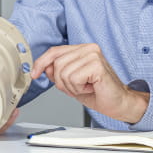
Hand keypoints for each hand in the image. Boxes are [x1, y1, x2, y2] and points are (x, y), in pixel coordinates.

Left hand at [29, 43, 148, 123]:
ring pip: (63, 72)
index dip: (41, 63)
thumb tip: (43, 67)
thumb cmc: (97, 93)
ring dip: (71, 86)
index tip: (34, 74)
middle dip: (61, 82)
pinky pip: (73, 78)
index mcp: (82, 49)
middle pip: (57, 64)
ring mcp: (93, 55)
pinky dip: (79, 88)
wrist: (119, 104)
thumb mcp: (70, 82)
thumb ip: (57, 72)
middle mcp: (88, 48)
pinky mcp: (97, 65)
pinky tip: (91, 87)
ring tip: (86, 87)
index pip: (54, 51)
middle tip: (78, 87)